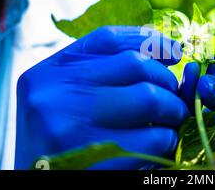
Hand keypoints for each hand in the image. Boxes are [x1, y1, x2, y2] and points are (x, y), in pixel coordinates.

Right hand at [15, 26, 188, 169]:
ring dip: (172, 111)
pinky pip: (152, 139)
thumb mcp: (69, 96)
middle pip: (136, 65)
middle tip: (173, 99)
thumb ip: (109, 71)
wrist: (39, 183)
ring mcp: (72, 127)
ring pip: (150, 98)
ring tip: (169, 122)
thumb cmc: (60, 139)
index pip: (109, 39)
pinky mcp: (93, 161)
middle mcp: (56, 93)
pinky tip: (158, 145)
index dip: (150, 40)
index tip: (175, 52)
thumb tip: (171, 52)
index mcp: (51, 72)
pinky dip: (166, 140)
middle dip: (167, 82)